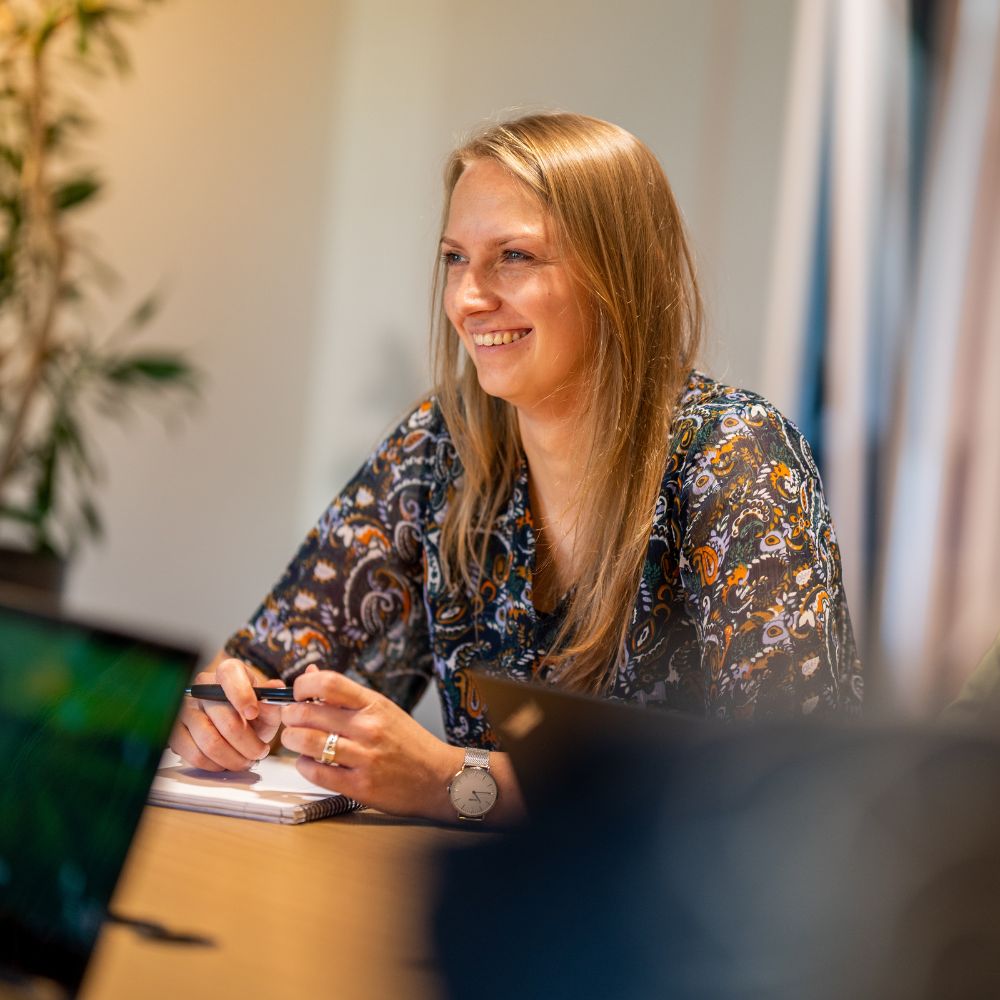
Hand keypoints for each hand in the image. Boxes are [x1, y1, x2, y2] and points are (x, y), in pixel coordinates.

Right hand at [169, 655, 286, 770]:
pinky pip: (195, 754)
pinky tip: (227, 762)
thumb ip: (272, 702)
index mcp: (229, 672)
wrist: (232, 728)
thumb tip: (275, 688)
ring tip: (246, 760)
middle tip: (260, 752)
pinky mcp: (175, 731)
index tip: (253, 713)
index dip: (242, 695)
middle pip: (224, 717)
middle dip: (248, 743)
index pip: (229, 674)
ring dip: (234, 758)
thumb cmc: (250, 714)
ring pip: (210, 741)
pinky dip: (216, 764)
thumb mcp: (267, 707)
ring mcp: (185, 708)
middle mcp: (203, 686)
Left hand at [280, 666, 462, 820]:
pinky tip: (309, 761)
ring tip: (295, 739)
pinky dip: (304, 765)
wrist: (438, 778)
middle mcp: (369, 728)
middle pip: (309, 713)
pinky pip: (316, 772)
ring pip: (307, 742)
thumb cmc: (410, 742)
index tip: (299, 693)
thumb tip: (311, 674)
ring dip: (292, 740)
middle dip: (290, 715)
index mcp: (374, 704)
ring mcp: (364, 758)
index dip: (303, 686)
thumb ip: (346, 695)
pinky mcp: (360, 786)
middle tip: (290, 718)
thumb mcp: (383, 709)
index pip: (328, 683)